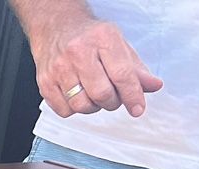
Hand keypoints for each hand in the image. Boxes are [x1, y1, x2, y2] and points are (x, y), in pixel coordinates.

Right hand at [30, 14, 163, 118]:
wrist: (56, 27)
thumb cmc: (88, 36)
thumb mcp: (117, 44)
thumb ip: (135, 68)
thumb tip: (153, 86)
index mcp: (102, 39)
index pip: (122, 74)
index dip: (132, 95)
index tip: (138, 108)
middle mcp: (78, 52)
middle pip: (101, 94)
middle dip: (112, 102)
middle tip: (113, 97)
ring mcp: (59, 68)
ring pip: (82, 105)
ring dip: (93, 107)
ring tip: (94, 95)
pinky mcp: (45, 82)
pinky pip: (64, 110)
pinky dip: (75, 109)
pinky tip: (77, 96)